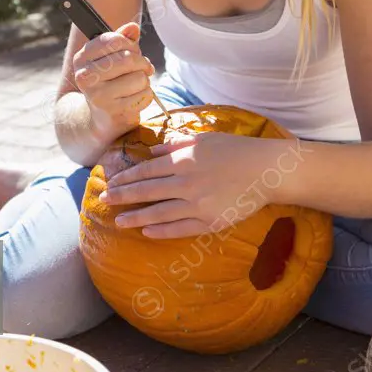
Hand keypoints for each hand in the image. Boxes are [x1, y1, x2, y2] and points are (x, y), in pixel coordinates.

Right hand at [71, 22, 156, 137]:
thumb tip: (132, 27)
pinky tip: (135, 98)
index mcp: (82, 58)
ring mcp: (98, 95)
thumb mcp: (110, 57)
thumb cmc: (109, 81)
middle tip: (144, 67)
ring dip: (145, 80)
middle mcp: (85, 76)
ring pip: (140, 77)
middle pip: (128, 58)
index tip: (133, 50)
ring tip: (137, 84)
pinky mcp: (114, 111)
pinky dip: (146, 95)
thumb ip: (121, 40)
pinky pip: (145, 95)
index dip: (130, 43)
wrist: (101, 117)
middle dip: (142, 62)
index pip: (113, 40)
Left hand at [100, 132, 286, 238]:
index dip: (127, 177)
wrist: (266, 171)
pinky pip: (180, 229)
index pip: (147, 171)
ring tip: (119, 221)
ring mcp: (197, 205)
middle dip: (123, 196)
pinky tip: (147, 231)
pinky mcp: (210, 222)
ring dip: (136, 217)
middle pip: (147, 191)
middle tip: (105, 200)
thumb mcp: (204, 139)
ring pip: (159, 213)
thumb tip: (152, 151)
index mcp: (184, 161)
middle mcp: (186, 183)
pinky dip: (162, 231)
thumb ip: (176, 145)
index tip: (112, 182)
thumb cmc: (235, 150)